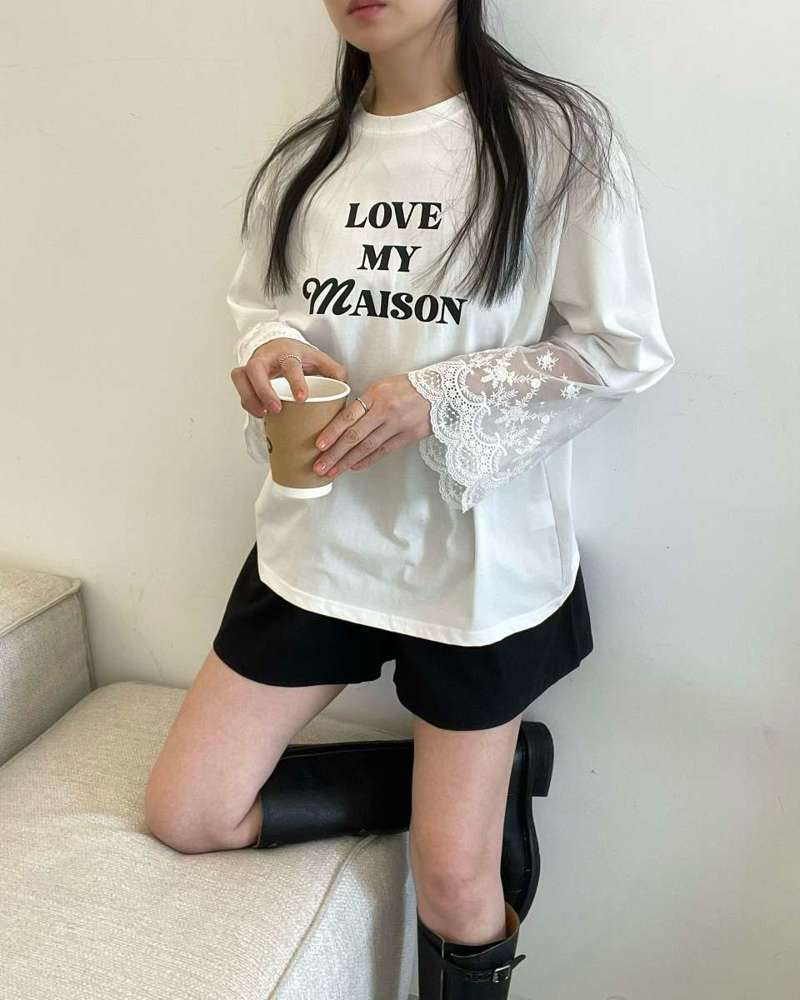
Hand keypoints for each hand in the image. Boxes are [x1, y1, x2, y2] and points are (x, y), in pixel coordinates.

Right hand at [230, 338, 347, 416]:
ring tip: (262, 414)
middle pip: (256, 368)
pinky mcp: (244, 376)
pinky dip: (247, 402)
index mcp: (288, 351)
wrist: (278, 347)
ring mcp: (252, 365)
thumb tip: (343, 384)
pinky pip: (240, 389)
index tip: (302, 399)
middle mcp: (266, 356)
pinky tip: (259, 414)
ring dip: (249, 397)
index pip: (290, 364)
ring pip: (241, 377)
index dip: (295, 381)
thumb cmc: (298, 356)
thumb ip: (333, 370)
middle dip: (263, 390)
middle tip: (275, 409)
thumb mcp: (318, 359)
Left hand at [311, 373, 431, 478]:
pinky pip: (384, 451)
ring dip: (347, 461)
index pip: (348, 416)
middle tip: (319, 466)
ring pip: (367, 447)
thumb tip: (345, 421)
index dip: (332, 432)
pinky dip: (368, 460)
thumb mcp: (383, 386)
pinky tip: (354, 467)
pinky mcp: (409, 436)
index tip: (318, 445)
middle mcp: (385, 410)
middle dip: (335, 453)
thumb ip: (365, 402)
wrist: (441, 390)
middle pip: (354, 436)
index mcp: (375, 395)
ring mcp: (397, 425)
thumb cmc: (408, 387)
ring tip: (333, 471)